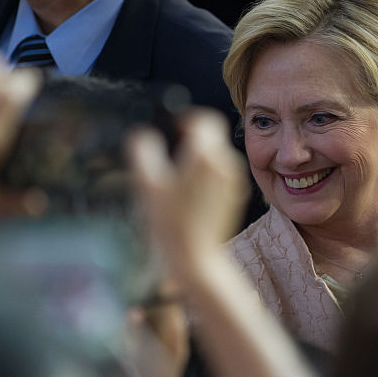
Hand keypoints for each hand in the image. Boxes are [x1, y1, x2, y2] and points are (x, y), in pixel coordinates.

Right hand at [127, 110, 248, 276]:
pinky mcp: (236, 196)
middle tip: (170, 150)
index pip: (205, 119)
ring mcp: (233, 180)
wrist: (196, 258)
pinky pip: (221, 172)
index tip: (173, 127)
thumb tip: (142, 135)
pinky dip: (206, 173)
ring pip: (217, 154)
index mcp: (206, 155)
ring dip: (199, 156)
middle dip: (192, 137)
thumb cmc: (171, 225)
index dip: (186, 118)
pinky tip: (188, 193)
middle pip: (212, 136)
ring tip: (176, 175)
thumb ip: (142, 150)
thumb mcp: (146, 184)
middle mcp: (226, 164)